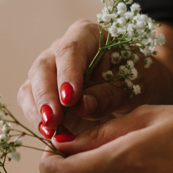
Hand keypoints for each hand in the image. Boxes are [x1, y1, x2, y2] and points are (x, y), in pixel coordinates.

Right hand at [18, 20, 172, 138]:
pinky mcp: (43, 93)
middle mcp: (61, 50)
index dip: (67, 74)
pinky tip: (50, 136)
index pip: (70, 49)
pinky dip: (38, 121)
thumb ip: (110, 94)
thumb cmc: (140, 79)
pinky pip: (31, 105)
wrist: (141, 87)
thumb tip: (83, 106)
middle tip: (53, 121)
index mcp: (87, 35)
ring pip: (31, 87)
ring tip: (49, 133)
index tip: (69, 99)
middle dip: (46, 96)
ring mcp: (50, 71)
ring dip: (37, 111)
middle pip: (43, 67)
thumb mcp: (135, 85)